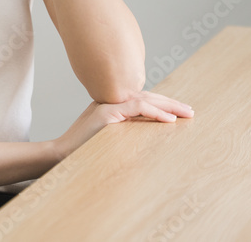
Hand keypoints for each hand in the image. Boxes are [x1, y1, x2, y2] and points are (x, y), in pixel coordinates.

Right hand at [51, 91, 193, 159]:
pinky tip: (169, 120)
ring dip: (168, 107)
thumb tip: (148, 140)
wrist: (61, 154)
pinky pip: (137, 108)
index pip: (142, 100)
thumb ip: (124, 132)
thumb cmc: (82, 151)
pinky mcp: (106, 113)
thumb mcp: (109, 140)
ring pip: (145, 100)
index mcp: (112, 107)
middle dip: (170, 103)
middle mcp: (111, 102)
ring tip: (185, 114)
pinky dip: (155, 112)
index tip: (179, 113)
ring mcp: (108, 105)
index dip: (162, 104)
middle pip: (147, 97)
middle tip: (189, 111)